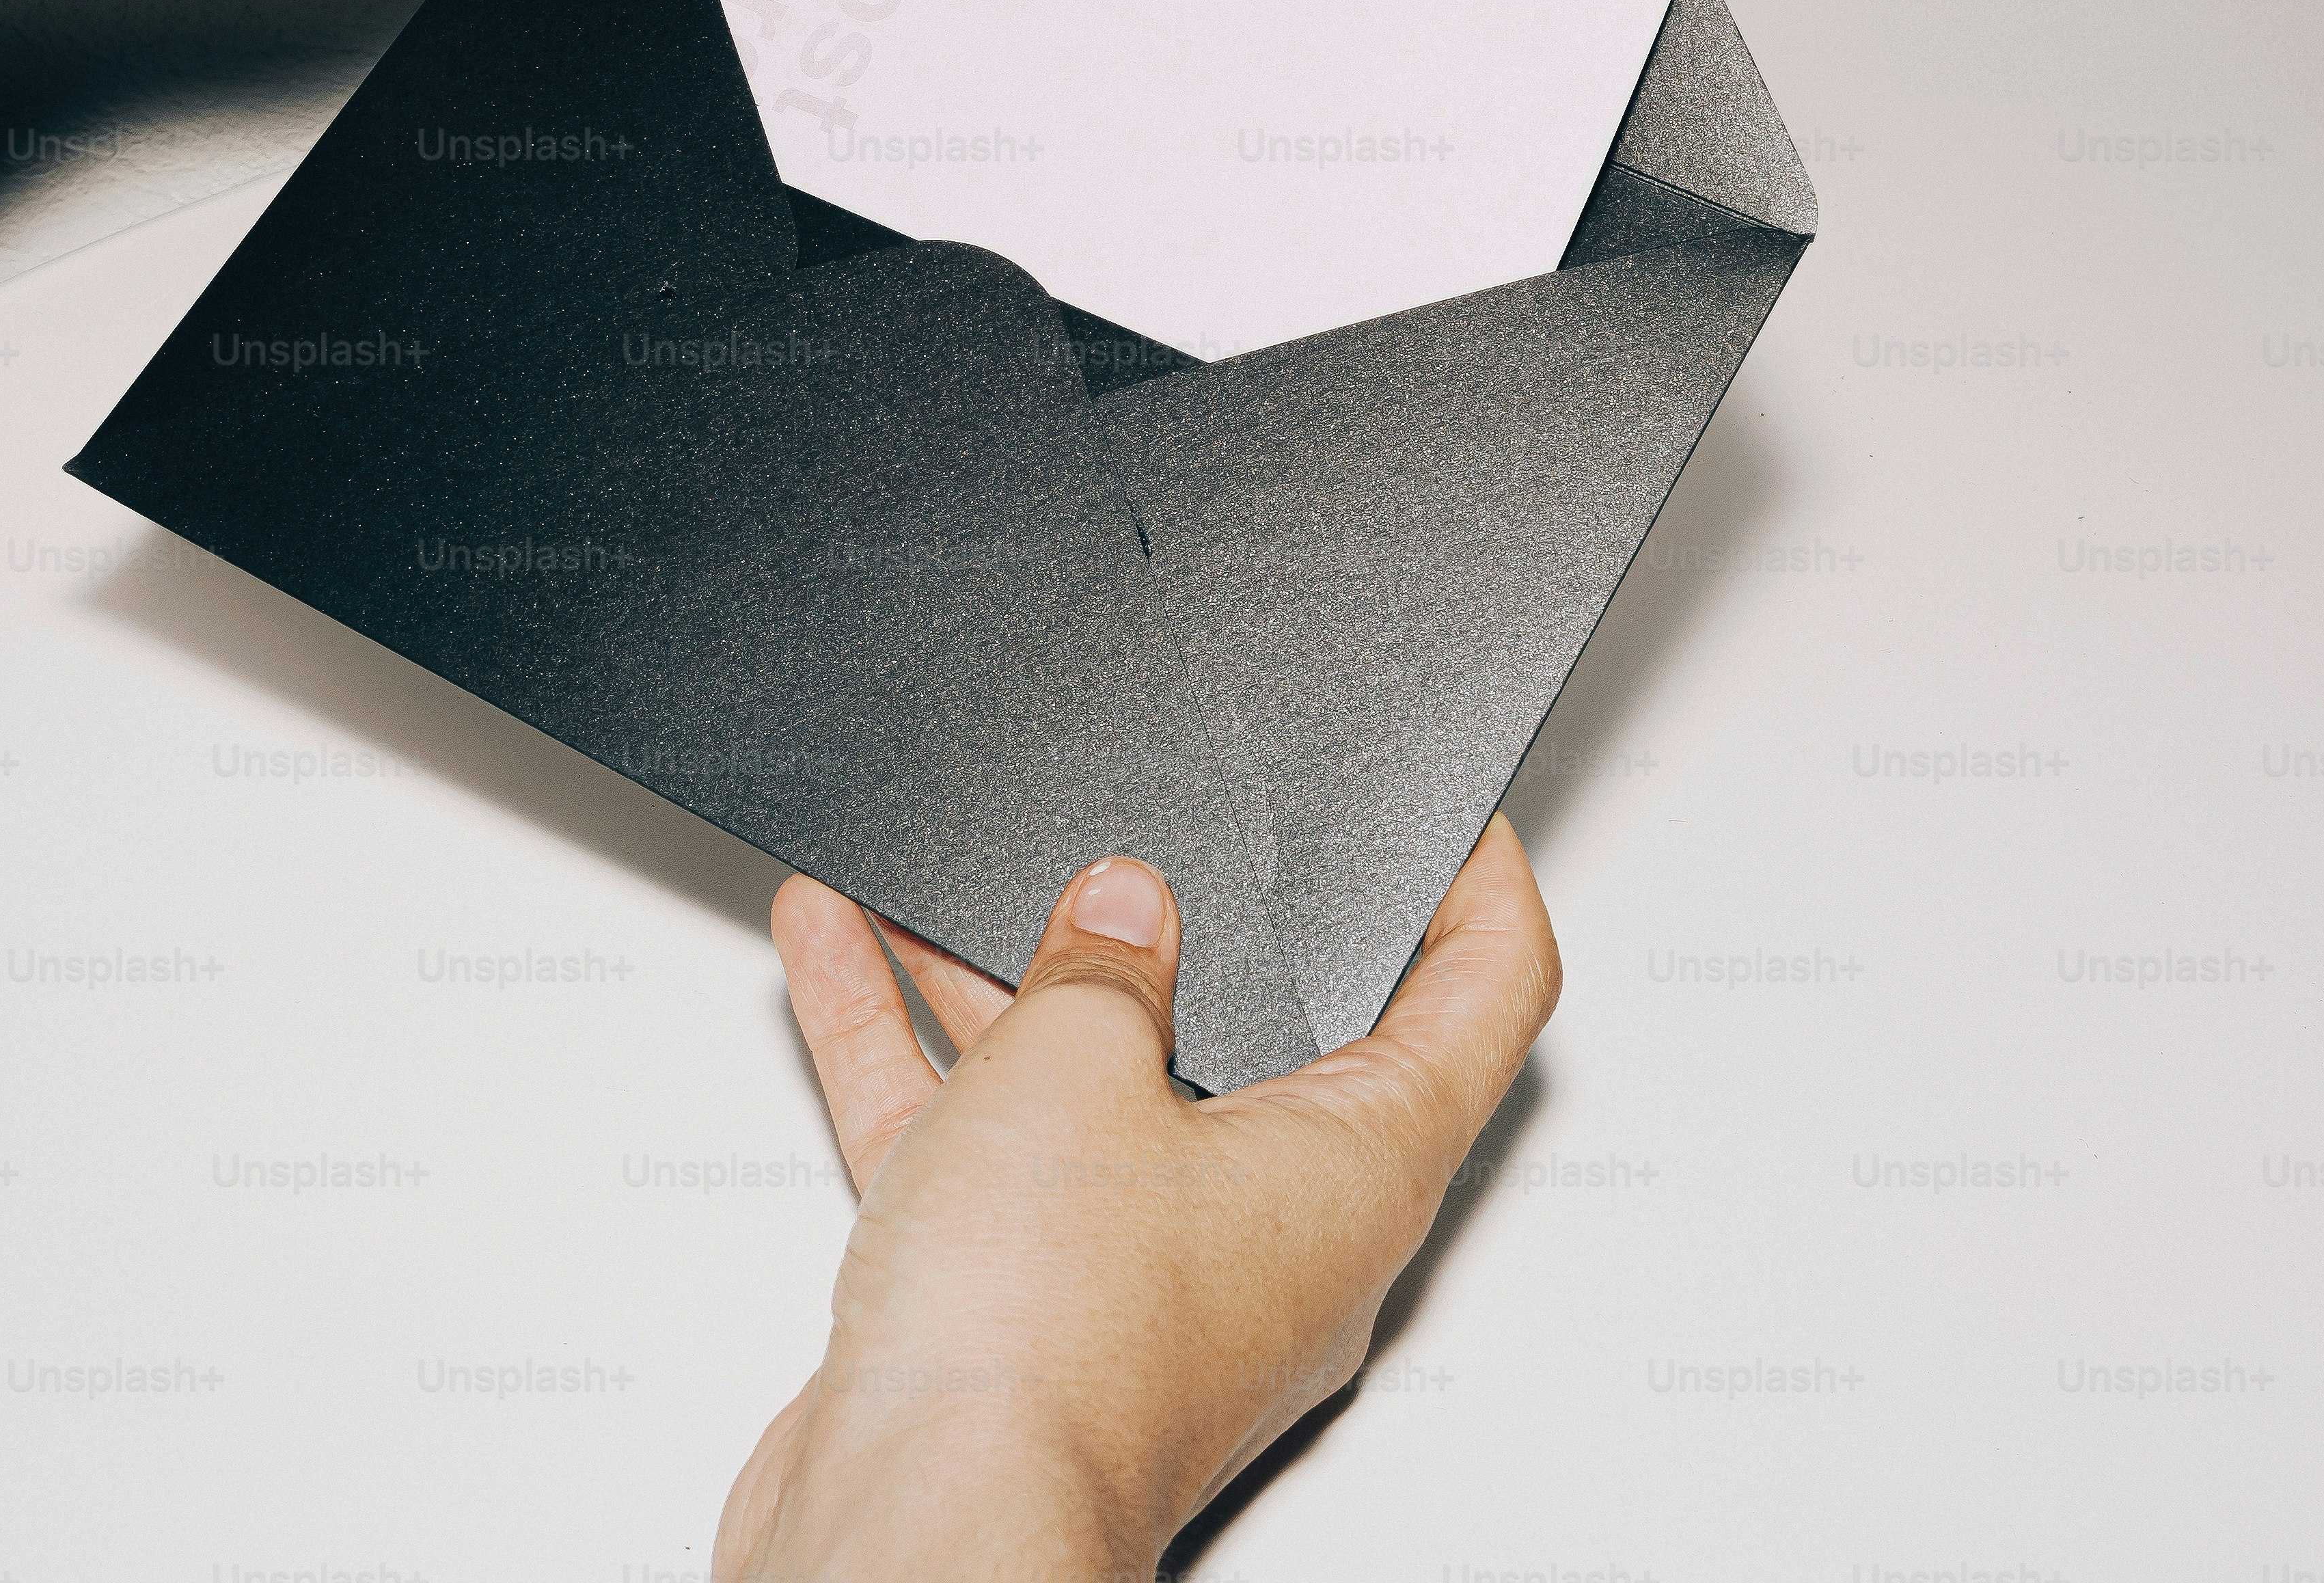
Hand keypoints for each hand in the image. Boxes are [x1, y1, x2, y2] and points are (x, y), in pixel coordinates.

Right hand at [717, 821, 1561, 1577]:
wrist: (923, 1531)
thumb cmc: (1048, 1348)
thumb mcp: (1078, 1066)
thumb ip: (1105, 959)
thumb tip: (1123, 904)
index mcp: (1360, 1165)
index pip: (1483, 994)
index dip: (1475, 883)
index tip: (1442, 813)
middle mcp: (1275, 1230)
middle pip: (1263, 1036)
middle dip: (1180, 922)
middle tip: (1153, 825)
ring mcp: (1146, 1276)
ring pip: (1092, 1085)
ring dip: (1007, 975)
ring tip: (941, 868)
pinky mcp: (1023, 1308)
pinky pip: (982, 1144)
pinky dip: (917, 1049)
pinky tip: (840, 948)